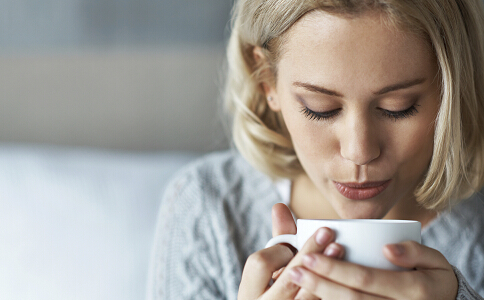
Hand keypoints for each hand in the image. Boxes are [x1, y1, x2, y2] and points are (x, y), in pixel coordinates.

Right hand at [238, 204, 343, 299]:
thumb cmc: (274, 290)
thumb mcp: (271, 269)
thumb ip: (278, 240)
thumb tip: (279, 206)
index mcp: (250, 292)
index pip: (260, 263)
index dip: (278, 252)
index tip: (291, 247)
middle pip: (289, 278)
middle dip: (308, 253)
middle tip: (327, 232)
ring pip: (306, 296)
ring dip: (324, 271)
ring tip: (339, 250)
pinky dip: (330, 290)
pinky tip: (342, 277)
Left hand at [289, 240, 457, 298]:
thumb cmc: (434, 280)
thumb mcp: (435, 261)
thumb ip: (415, 251)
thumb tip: (386, 248)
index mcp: (414, 290)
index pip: (365, 278)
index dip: (335, 269)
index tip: (309, 256)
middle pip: (352, 298)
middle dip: (319, 284)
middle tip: (294, 271)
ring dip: (320, 297)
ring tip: (296, 282)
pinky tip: (310, 298)